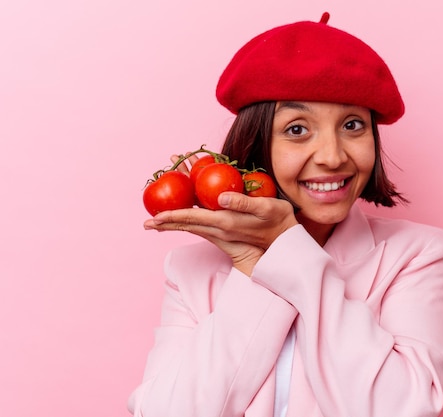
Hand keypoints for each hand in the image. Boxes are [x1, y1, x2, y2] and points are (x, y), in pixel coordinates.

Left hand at [144, 192, 298, 274]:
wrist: (283, 244)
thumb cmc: (278, 222)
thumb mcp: (265, 208)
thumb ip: (242, 203)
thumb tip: (220, 197)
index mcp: (224, 222)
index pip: (191, 218)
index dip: (171, 217)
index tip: (152, 218)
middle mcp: (218, 228)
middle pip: (186, 222)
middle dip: (165, 218)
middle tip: (145, 220)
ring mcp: (219, 231)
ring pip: (190, 222)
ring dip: (173, 217)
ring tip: (156, 213)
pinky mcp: (223, 230)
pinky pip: (199, 222)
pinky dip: (185, 216)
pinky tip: (180, 211)